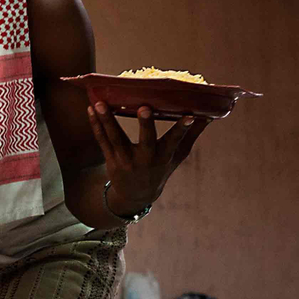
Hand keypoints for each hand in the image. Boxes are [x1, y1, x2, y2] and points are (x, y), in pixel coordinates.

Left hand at [87, 103, 207, 217]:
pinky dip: (95, 125)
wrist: (135, 196)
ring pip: (116, 138)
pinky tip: (91, 109)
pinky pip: (101, 140)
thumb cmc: (160, 170)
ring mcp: (126, 160)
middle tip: (144, 107)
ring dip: (107, 120)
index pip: (174, 142)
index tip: (189, 115)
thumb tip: (208, 116)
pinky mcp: (110, 159)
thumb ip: (191, 136)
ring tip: (100, 103)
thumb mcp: (177, 157)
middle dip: (145, 125)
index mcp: (163, 158)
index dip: (182, 129)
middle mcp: (145, 160)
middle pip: (146, 141)